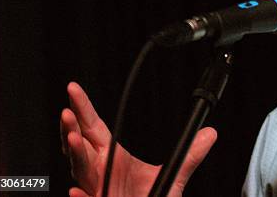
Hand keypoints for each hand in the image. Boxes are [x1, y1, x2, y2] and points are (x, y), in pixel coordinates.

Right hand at [60, 82, 216, 196]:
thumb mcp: (173, 174)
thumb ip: (190, 155)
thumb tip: (210, 133)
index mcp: (111, 155)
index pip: (93, 126)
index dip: (83, 108)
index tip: (74, 89)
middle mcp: (98, 169)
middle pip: (79, 144)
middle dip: (72, 128)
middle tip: (67, 112)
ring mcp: (96, 188)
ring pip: (80, 169)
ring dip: (75, 154)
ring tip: (74, 138)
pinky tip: (76, 190)